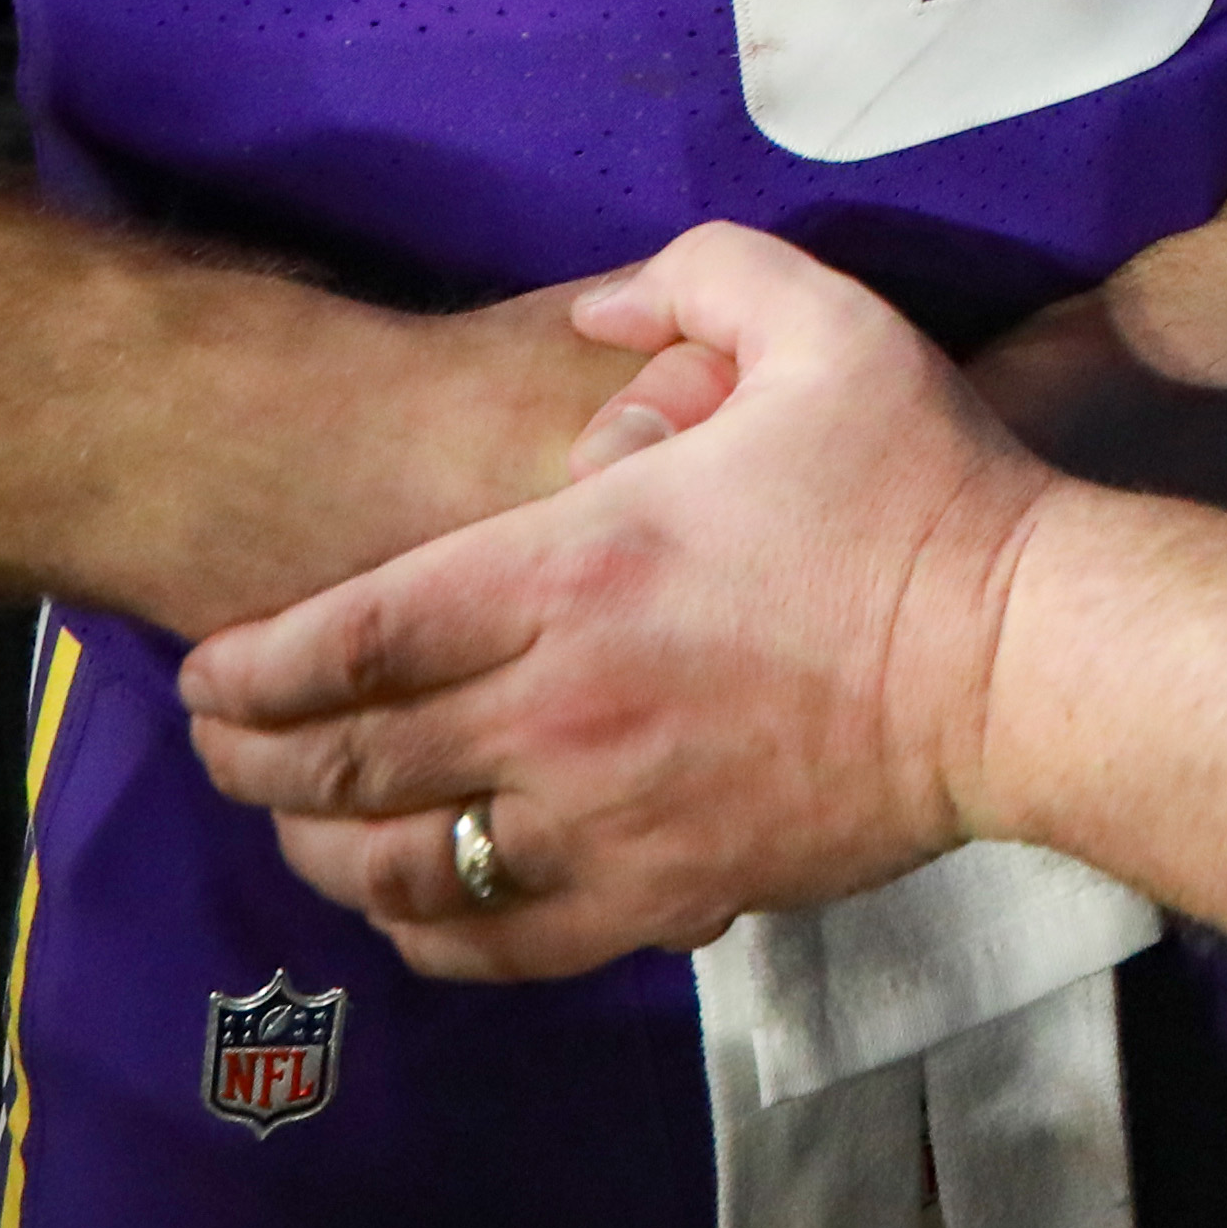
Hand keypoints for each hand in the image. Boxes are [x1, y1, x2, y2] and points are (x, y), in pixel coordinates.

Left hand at [181, 223, 1050, 980]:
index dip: (249, 668)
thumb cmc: (917, 486)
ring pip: (407, 868)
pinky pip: (506, 946)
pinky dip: (430, 935)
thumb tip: (596, 313)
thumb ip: (693, 281)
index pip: (348, 641)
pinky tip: (411, 908)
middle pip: (347, 762)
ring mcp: (611, 818)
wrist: (1022, 657)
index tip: (204, 672)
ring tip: (297, 821)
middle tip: (211, 745)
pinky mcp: (670, 895)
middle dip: (249, 760)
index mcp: (573, 569)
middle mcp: (564, 707)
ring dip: (323, 851)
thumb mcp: (816, 321)